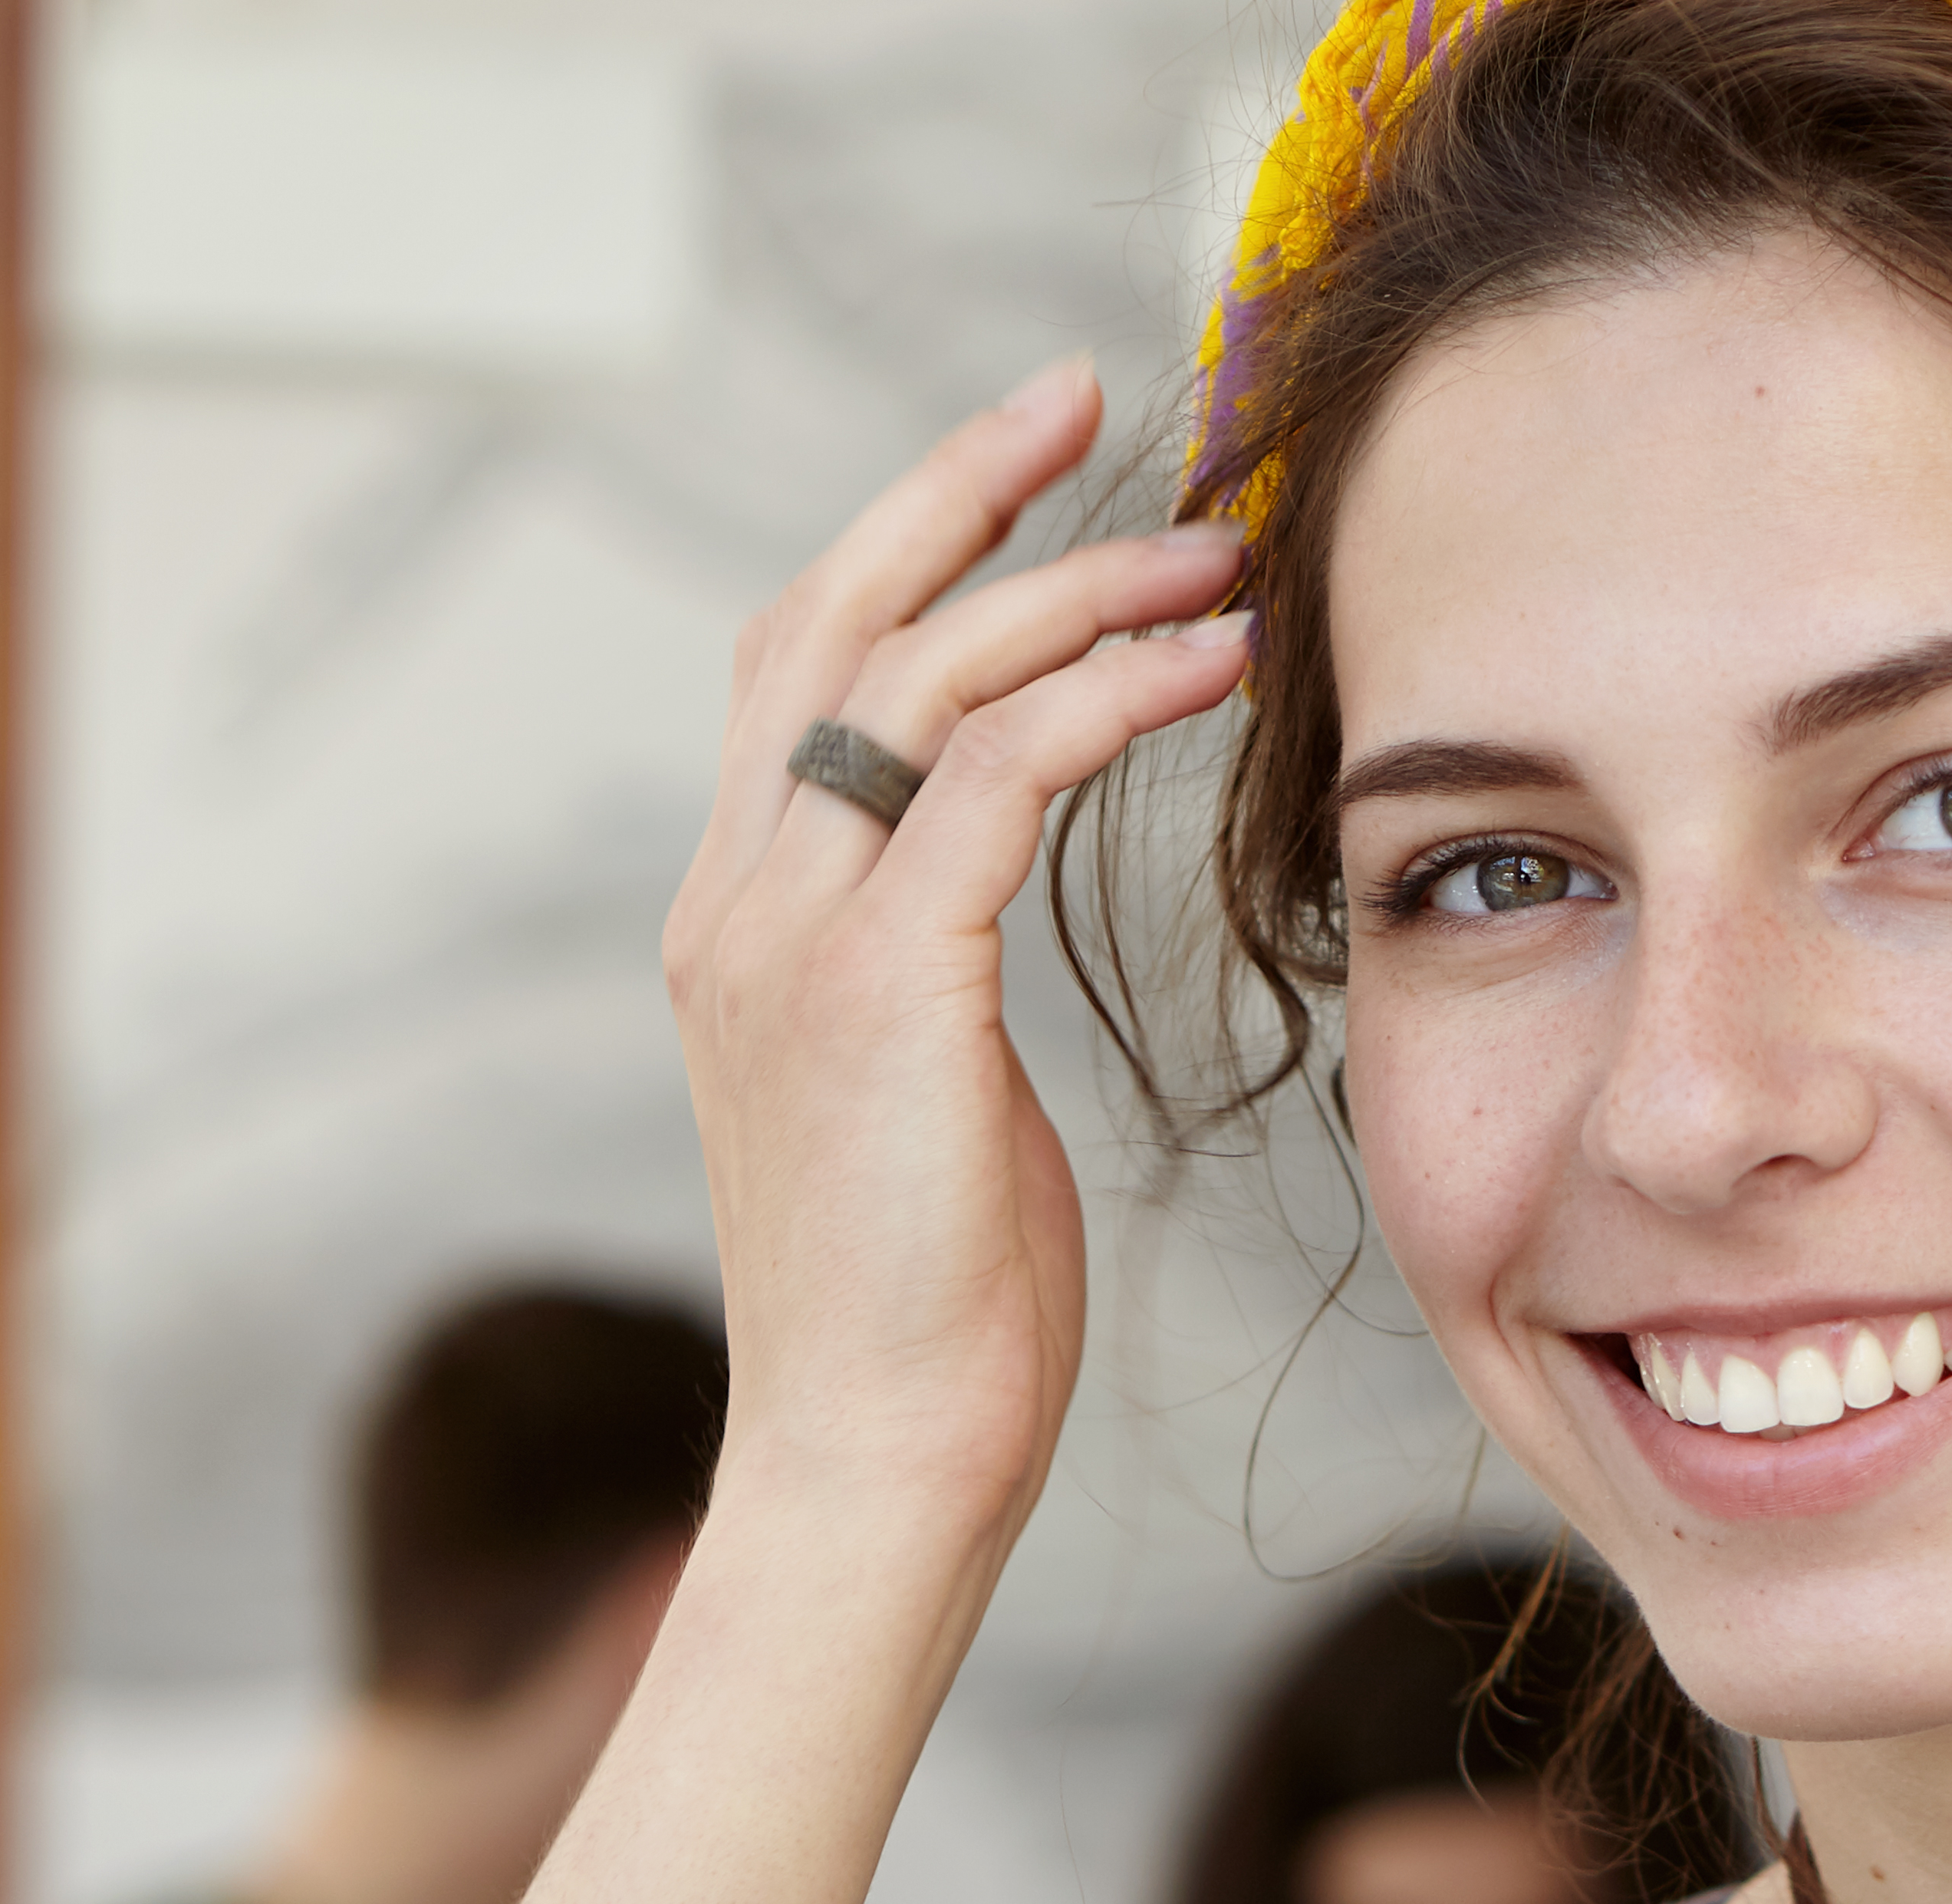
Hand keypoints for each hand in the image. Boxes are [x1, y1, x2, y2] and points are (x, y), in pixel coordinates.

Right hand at [661, 356, 1251, 1533]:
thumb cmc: (930, 1315)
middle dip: (959, 486)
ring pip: (923, 673)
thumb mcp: (920, 1100)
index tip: (1023, 462)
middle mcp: (736, 903)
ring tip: (1215, 558)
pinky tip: (1206, 671)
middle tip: (1092, 395)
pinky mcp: (882, 984)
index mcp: (737, 923)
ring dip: (1080, 590)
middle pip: (829, 617)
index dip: (899, 545)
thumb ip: (927, 973)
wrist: (876, 1458)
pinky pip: (1001, 773)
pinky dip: (1108, 695)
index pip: (795, 672)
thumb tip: (987, 908)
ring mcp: (790, 938)